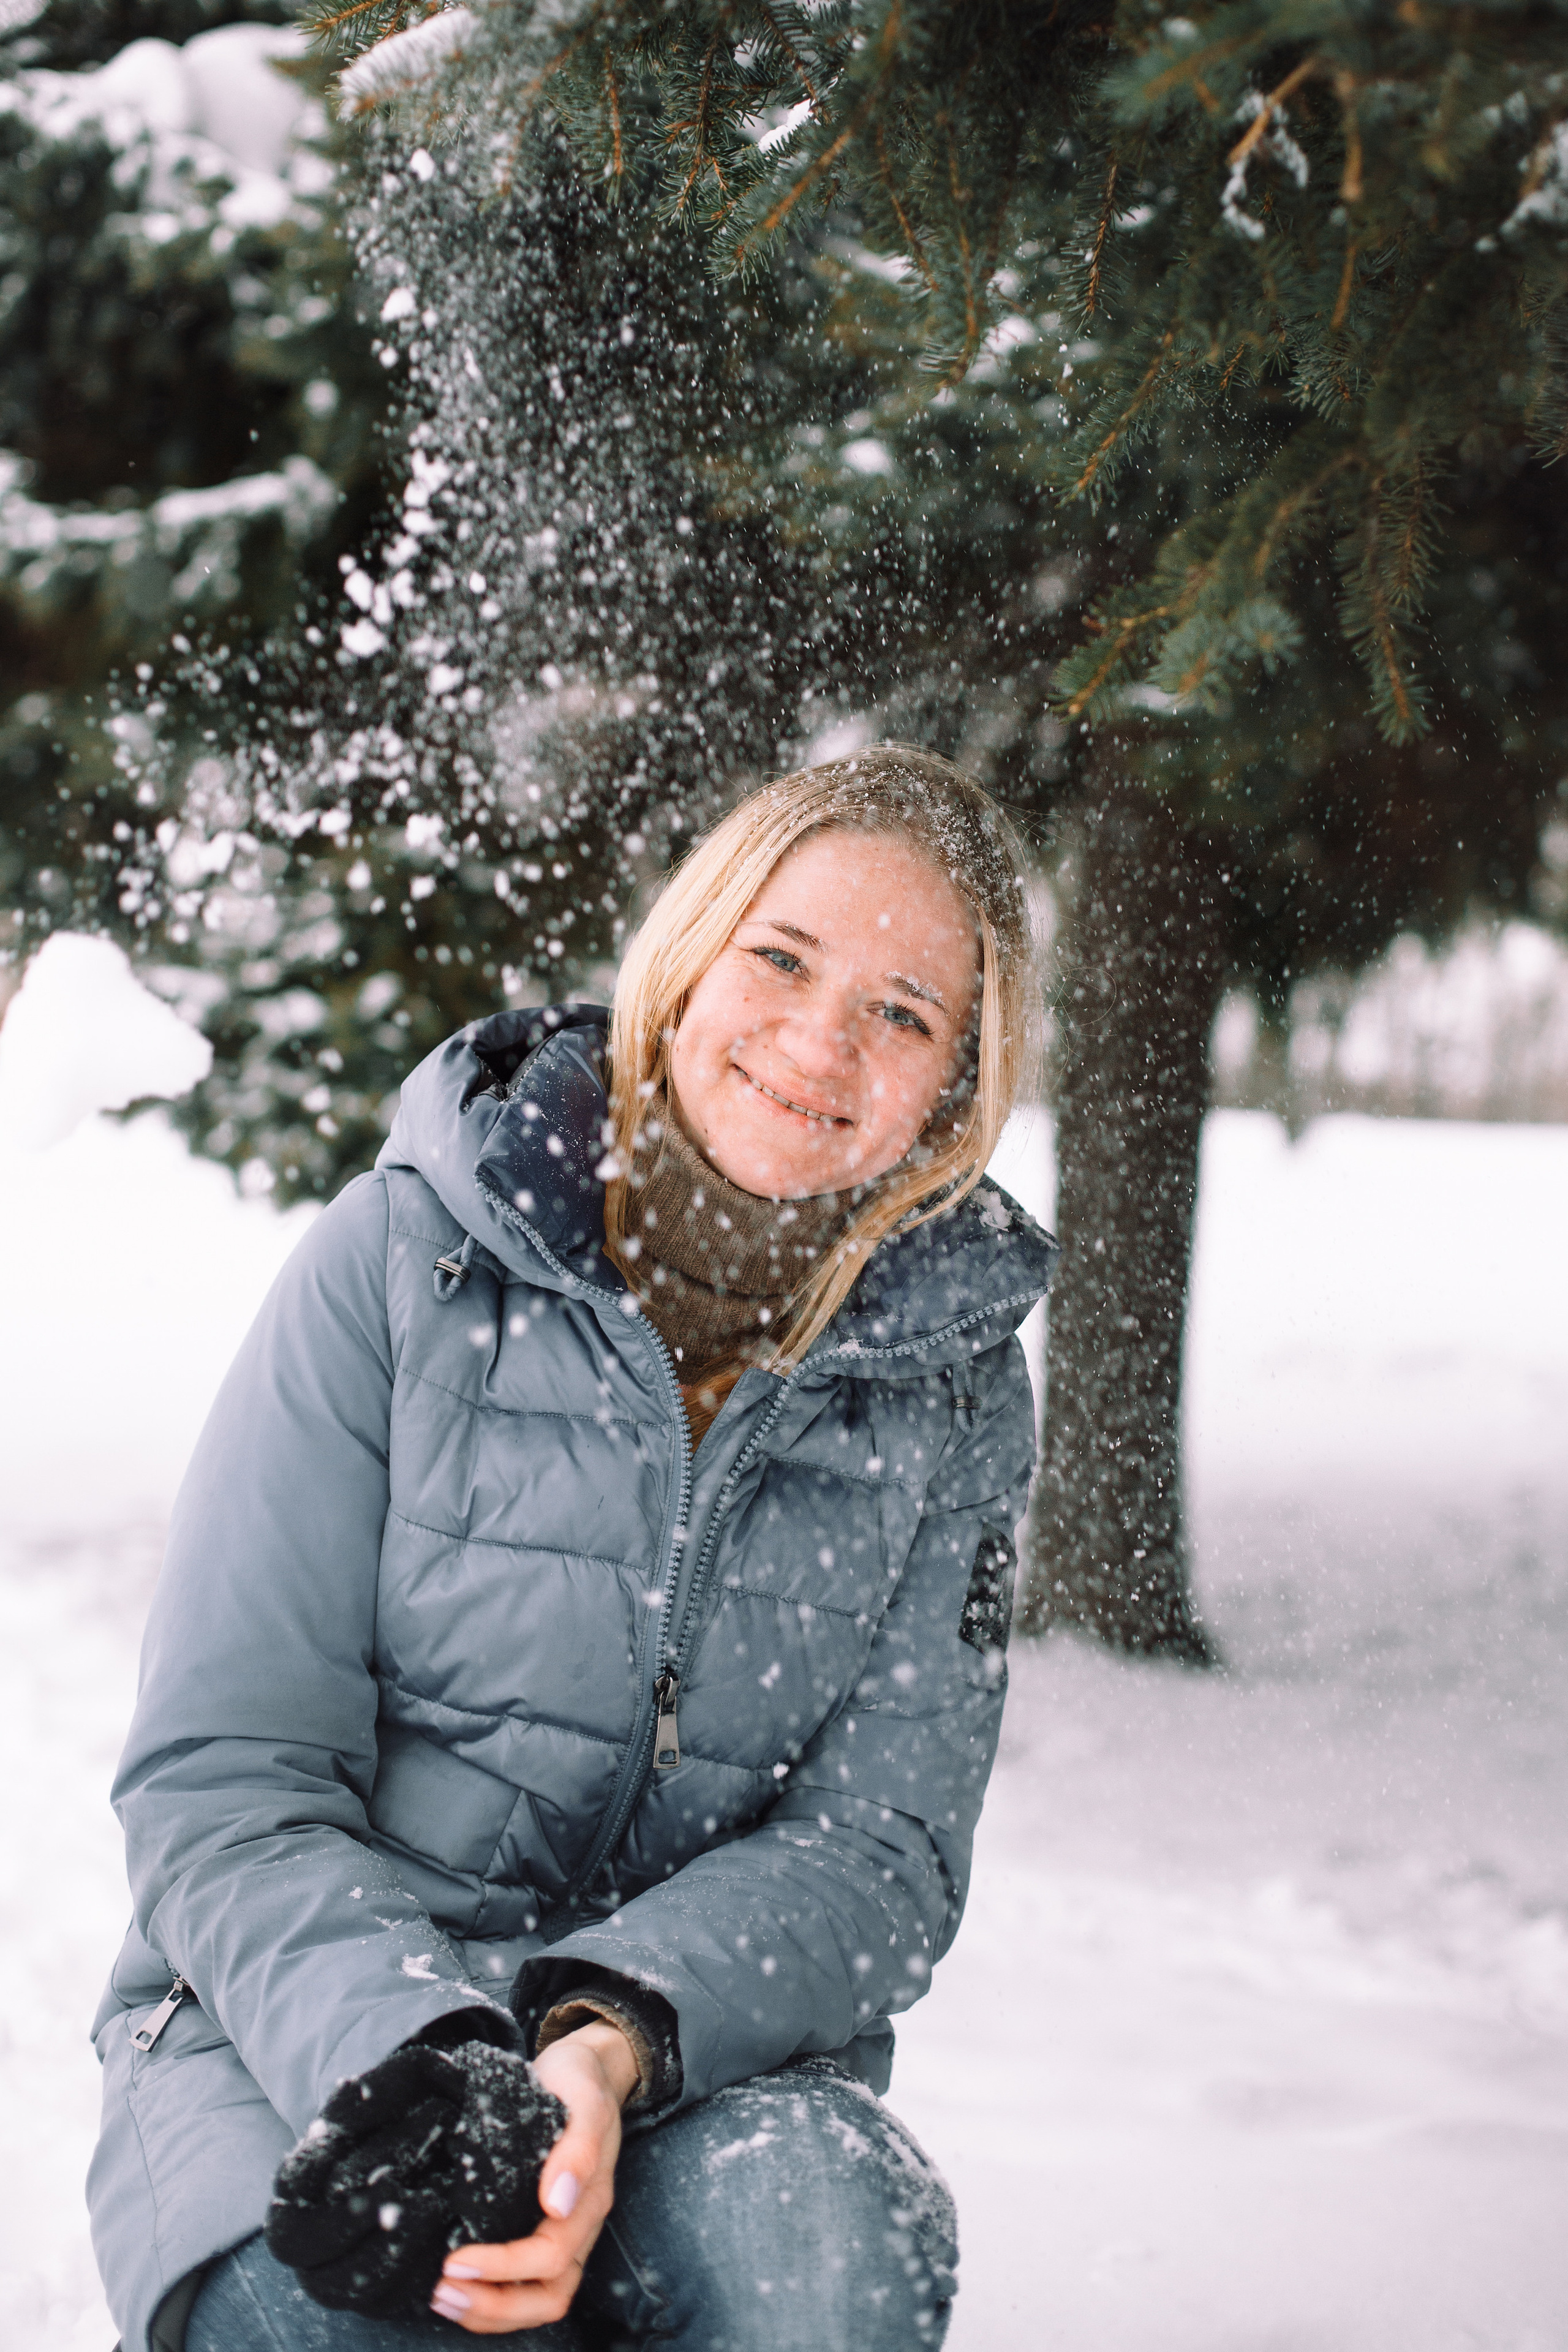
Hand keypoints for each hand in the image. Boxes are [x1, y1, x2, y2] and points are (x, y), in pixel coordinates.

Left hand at [429, 2022, 637, 2332]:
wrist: (584, 2067)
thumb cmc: (580, 2080)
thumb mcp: (583, 2098)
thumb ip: (577, 2148)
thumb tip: (558, 2202)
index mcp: (589, 2199)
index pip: (550, 2257)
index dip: (503, 2268)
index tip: (454, 2260)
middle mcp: (578, 2225)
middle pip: (548, 2296)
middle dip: (494, 2305)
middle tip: (442, 2291)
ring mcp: (563, 2231)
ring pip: (538, 2300)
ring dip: (489, 2309)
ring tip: (441, 2297)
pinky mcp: (543, 2227)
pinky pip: (526, 2284)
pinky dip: (491, 2296)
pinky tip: (457, 2286)